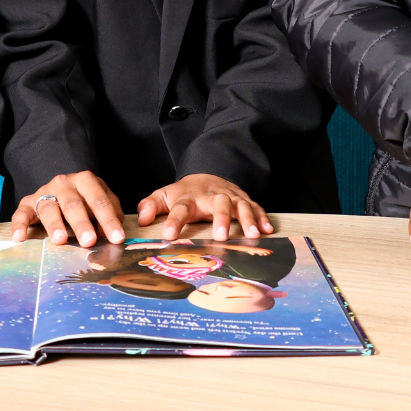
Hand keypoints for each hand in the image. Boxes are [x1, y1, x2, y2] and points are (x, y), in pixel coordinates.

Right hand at [11, 171, 124, 246]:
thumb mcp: (101, 202)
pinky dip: (19, 225)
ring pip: (49, 208)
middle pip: (73, 204)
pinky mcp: (28, 203)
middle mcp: (64, 183)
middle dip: (82, 223)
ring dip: (54, 224)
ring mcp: (44, 192)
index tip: (117, 238)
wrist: (60, 188)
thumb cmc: (85, 199)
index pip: (99, 201)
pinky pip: (21, 213)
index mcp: (85, 180)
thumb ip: (111, 214)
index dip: (108, 220)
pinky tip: (19, 238)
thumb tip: (112, 234)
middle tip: (89, 241)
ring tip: (60, 240)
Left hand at [136, 174, 272, 239]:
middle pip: (218, 202)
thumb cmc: (185, 193)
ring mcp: (230, 197)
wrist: (207, 175)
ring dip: (247, 219)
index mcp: (189, 198)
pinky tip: (268, 229)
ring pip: (241, 204)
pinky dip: (262, 217)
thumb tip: (142, 219)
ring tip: (253, 234)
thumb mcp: (164, 196)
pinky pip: (256, 207)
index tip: (169, 235)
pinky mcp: (244, 200)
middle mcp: (211, 196)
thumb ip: (151, 206)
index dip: (174, 221)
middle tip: (221, 236)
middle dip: (221, 218)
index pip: (180, 208)